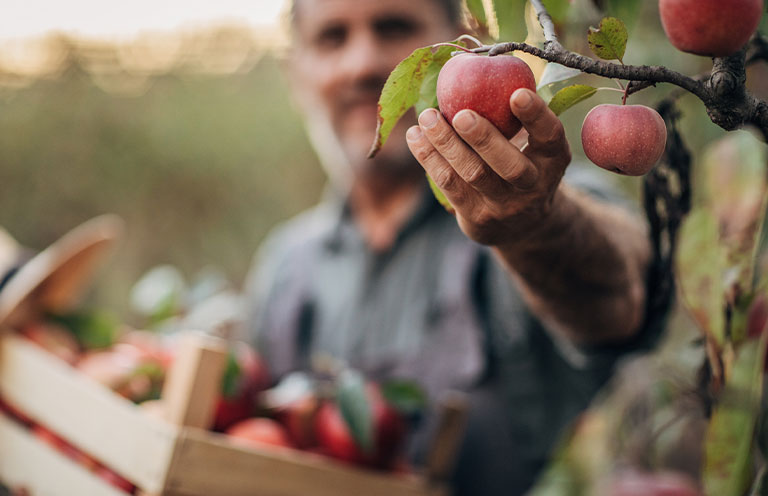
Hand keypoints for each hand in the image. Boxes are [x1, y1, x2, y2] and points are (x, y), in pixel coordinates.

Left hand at [406, 88, 570, 247]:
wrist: (521, 225)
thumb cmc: (522, 163)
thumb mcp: (533, 144)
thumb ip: (514, 116)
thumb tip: (478, 66)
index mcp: (553, 159)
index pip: (550, 137)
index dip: (536, 116)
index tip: (517, 93)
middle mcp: (534, 186)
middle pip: (510, 166)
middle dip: (484, 139)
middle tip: (461, 114)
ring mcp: (505, 206)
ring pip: (472, 175)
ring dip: (445, 144)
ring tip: (426, 117)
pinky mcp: (477, 218)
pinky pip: (449, 185)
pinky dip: (429, 158)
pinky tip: (416, 136)